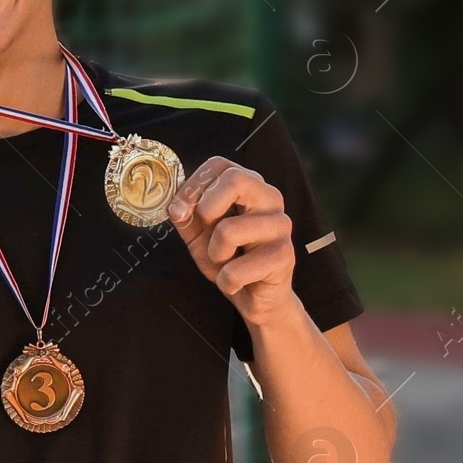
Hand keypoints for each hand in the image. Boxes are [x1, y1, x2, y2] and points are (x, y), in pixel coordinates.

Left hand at [168, 156, 296, 325]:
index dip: (192, 186)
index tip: (180, 210)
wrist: (256, 297)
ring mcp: (281, 225)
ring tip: (226, 261)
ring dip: (215, 254)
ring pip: (229, 230)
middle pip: (235, 179)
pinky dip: (226, 281)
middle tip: (207, 232)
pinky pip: (237, 269)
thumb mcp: (199, 234)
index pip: (218, 165)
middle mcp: (270, 198)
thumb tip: (177, 206)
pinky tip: (237, 281)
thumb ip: (185, 215)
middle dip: (206, 210)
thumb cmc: (229, 259)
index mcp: (249, 186)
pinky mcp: (285, 255)